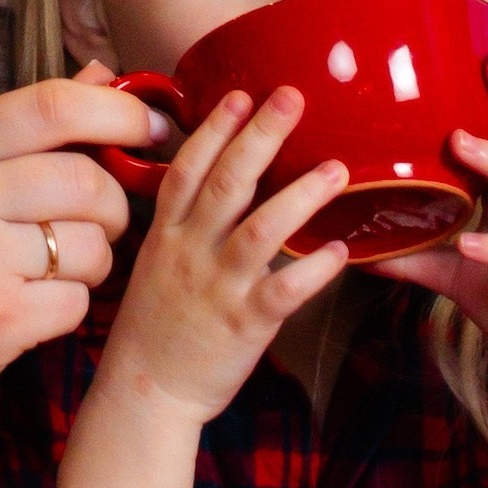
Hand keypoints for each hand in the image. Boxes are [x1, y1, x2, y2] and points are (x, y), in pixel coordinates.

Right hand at [0, 76, 145, 439]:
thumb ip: (23, 129)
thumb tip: (106, 75)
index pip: (52, 105)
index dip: (121, 111)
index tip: (154, 127)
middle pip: (86, 178)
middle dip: (112, 205)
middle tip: (97, 225)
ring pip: (91, 244)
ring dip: (93, 263)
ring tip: (53, 273)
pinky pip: (77, 302)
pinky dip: (69, 309)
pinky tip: (32, 311)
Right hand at [102, 86, 350, 423]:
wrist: (145, 392)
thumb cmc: (154, 326)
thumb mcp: (154, 263)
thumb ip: (183, 224)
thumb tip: (216, 182)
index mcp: (166, 234)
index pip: (187, 170)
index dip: (214, 129)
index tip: (239, 95)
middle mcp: (190, 252)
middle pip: (227, 183)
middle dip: (260, 136)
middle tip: (293, 97)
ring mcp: (217, 287)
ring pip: (260, 230)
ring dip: (301, 195)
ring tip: (337, 168)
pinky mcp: (244, 324)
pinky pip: (284, 291)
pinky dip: (315, 270)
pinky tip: (342, 251)